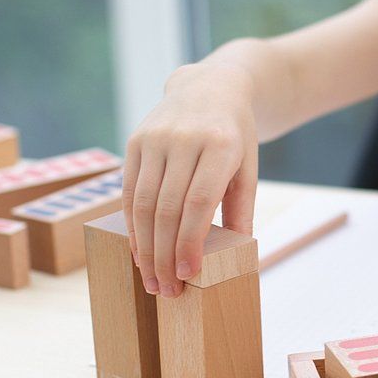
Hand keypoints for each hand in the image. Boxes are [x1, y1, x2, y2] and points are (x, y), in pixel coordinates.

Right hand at [122, 62, 257, 298]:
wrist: (210, 87)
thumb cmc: (235, 137)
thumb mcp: (248, 168)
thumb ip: (241, 210)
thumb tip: (240, 256)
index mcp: (219, 146)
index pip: (198, 203)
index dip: (190, 242)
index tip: (189, 274)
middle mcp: (183, 140)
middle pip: (167, 208)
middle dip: (165, 254)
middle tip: (168, 290)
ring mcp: (155, 139)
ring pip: (143, 204)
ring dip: (145, 248)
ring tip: (153, 280)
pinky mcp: (135, 142)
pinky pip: (129, 192)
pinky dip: (132, 227)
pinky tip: (139, 253)